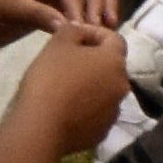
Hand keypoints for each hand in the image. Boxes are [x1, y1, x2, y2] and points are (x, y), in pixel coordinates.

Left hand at [0, 0, 119, 42]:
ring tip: (109, 27)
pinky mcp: (50, 5)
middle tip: (104, 26)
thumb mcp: (8, 10)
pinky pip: (76, 7)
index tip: (83, 27)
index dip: (78, 4)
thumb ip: (39, 15)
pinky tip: (97, 33)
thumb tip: (69, 27)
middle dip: (98, 1)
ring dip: (99, 6)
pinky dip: (88, 17)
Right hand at [12, 18, 131, 155]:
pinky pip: (95, 113)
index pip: (113, 38)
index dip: (93, 32)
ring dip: (89, 85)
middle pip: (110, 66)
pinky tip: (64, 109)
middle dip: (91, 60)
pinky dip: (84, 107)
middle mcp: (122, 86)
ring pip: (104, 91)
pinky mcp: (101, 133)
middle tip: (65, 60)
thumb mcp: (57, 44)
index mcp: (115, 61)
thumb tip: (80, 30)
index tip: (72, 35)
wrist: (40, 129)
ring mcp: (113, 112)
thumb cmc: (50, 79)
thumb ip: (73, 29)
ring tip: (64, 87)